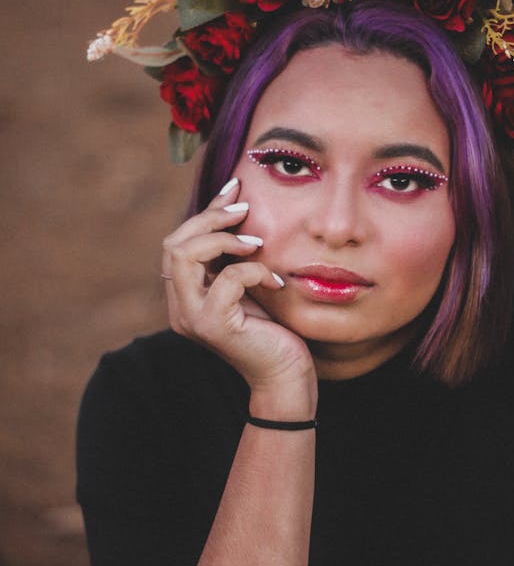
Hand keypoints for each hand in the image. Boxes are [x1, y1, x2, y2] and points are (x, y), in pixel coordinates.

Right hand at [161, 180, 314, 395]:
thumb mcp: (250, 285)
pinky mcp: (213, 326)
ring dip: (223, 240)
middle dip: (210, 219)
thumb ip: (234, 258)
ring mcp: (191, 318)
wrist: (287, 375)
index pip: (179, 242)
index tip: (235, 189)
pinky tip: (275, 281)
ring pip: (184, 255)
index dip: (206, 212)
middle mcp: (179, 307)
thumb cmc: (275, 330)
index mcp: (185, 296)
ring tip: (257, 243)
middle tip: (245, 210)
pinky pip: (226, 279)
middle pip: (174, 243)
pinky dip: (253, 271)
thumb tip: (236, 206)